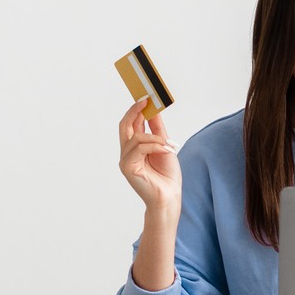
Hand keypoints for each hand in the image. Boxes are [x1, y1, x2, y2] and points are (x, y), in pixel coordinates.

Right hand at [118, 95, 179, 214]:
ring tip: (169, 145)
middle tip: (145, 101)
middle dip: (134, 111)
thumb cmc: (167, 176)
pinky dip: (154, 146)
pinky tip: (165, 150)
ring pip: (136, 137)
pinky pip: (139, 148)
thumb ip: (157, 129)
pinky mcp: (127, 168)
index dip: (136, 109)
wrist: (169, 196)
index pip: (130, 124)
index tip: (145, 97)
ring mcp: (125, 160)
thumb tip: (153, 110)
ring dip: (155, 138)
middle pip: (124, 125)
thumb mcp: (164, 146)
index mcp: (135, 147)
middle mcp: (127, 153)